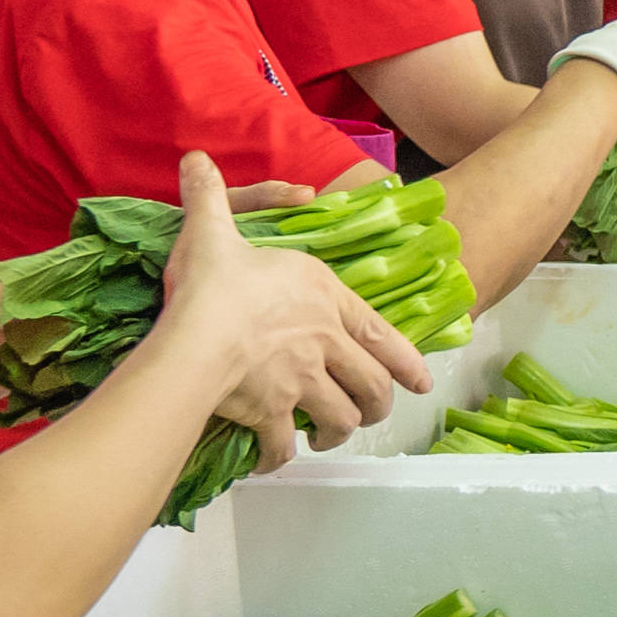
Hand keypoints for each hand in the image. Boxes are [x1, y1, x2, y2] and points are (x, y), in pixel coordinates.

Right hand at [157, 151, 426, 472]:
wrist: (194, 335)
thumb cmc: (212, 281)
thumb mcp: (213, 229)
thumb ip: (211, 197)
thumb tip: (194, 158)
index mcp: (324, 298)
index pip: (381, 334)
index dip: (406, 362)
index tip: (422, 384)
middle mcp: (325, 343)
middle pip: (370, 385)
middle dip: (376, 405)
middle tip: (369, 416)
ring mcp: (303, 382)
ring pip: (341, 418)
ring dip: (337, 432)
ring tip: (325, 437)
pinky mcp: (272, 414)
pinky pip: (284, 446)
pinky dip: (282, 456)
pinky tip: (276, 458)